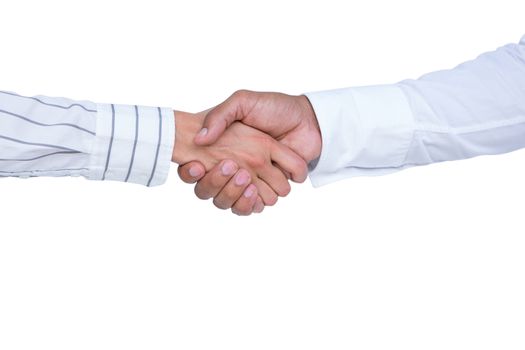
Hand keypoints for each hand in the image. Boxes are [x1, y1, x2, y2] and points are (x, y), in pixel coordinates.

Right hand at [172, 110, 307, 208]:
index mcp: (220, 149)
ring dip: (236, 192)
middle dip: (217, 183)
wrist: (307, 120)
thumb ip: (220, 116)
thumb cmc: (274, 108)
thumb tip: (200, 140)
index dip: (190, 173)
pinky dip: (252, 203)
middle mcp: (232, 168)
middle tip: (231, 166)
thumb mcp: (243, 102)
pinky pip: (253, 207)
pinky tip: (253, 189)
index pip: (193, 171)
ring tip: (246, 176)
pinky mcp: (268, 189)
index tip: (198, 165)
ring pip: (230, 202)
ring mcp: (251, 180)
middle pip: (210, 192)